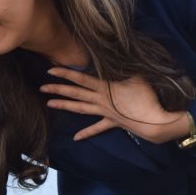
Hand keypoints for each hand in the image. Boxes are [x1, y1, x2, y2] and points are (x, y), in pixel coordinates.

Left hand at [41, 69, 188, 142]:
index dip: (65, 74)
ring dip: (65, 106)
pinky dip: (87, 132)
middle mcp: (101, 100)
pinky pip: (97, 128)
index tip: (50, 70)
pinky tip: (76, 138)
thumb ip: (124, 67)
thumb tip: (118, 57)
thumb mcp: (137, 75)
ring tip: (49, 105)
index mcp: (105, 86)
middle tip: (41, 88)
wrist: (154, 120)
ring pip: (80, 108)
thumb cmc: (148, 96)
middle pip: (75, 93)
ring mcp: (105, 112)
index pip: (80, 78)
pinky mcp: (113, 123)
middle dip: (58, 90)